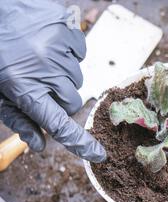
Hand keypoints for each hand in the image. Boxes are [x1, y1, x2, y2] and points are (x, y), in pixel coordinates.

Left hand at [0, 0, 105, 162]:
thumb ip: (19, 119)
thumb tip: (38, 145)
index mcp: (24, 87)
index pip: (58, 124)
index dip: (80, 142)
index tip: (98, 154)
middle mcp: (45, 69)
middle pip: (72, 102)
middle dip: (60, 98)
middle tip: (41, 84)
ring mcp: (59, 48)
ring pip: (77, 79)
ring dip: (63, 75)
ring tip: (41, 59)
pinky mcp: (68, 31)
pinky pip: (81, 55)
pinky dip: (69, 54)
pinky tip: (50, 45)